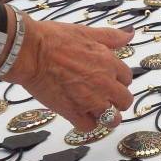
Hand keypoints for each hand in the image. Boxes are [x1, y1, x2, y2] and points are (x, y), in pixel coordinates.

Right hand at [4, 15, 133, 131]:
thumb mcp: (86, 32)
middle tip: (105, 96)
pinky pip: (89, 127)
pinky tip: (80, 115)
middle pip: (124, 101)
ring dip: (107, 116)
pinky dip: (87, 124)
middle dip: (117, 99)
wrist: (31, 52)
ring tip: (97, 111)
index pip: (127, 78)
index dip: (118, 79)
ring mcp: (89, 101)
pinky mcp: (72, 112)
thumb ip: (111, 37)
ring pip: (112, 118)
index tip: (109, 78)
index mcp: (109, 63)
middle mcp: (104, 84)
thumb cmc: (54, 39)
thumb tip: (129, 34)